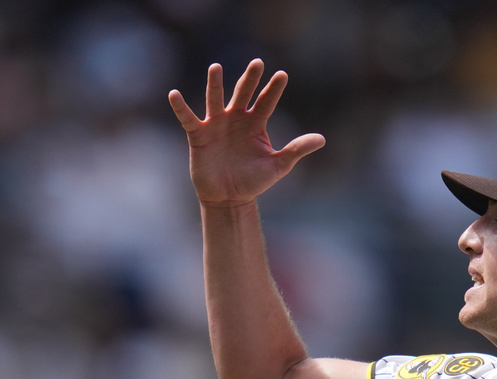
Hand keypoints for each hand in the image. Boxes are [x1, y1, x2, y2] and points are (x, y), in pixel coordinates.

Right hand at [168, 59, 325, 207]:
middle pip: (243, 94)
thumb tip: (322, 139)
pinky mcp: (198, 135)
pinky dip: (181, 107)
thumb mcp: (278, 165)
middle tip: (258, 63)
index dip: (273, 89)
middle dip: (250, 79)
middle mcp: (236, 119)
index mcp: (256, 124)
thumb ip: (297, 150)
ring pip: (215, 99)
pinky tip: (174, 94)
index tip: (282, 74)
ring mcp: (216, 124)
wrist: (229, 197)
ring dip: (215, 84)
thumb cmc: (254, 181)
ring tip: (216, 67)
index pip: (267, 102)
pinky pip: (188, 118)